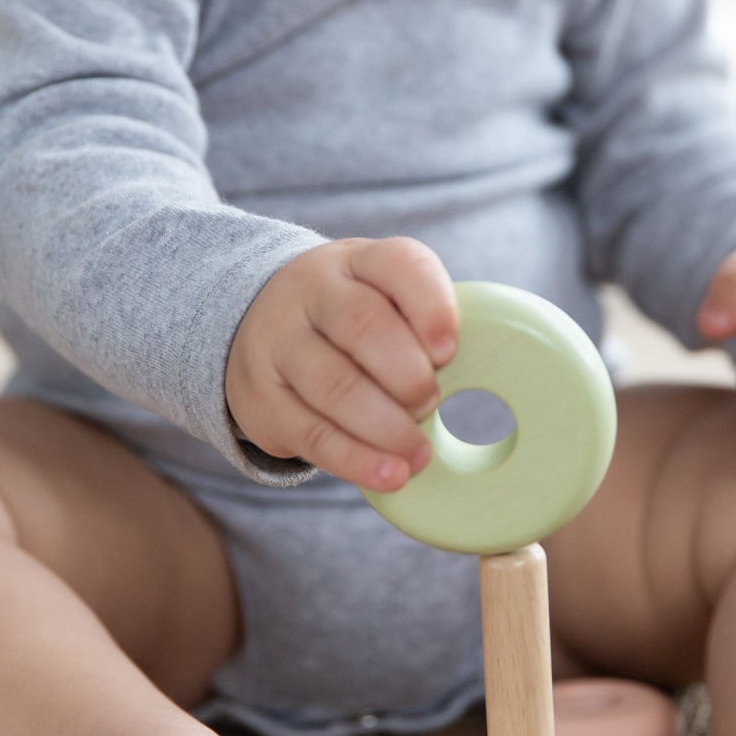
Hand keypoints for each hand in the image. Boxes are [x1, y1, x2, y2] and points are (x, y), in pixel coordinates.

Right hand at [225, 237, 457, 488]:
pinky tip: (389, 475)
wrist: (258, 323)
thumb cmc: (350, 317)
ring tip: (419, 453)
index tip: (450, 350)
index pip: (398, 265)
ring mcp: (279, 343)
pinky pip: (311, 433)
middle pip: (360, 325)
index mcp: (359, 261)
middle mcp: (312, 292)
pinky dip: (356, 459)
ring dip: (385, 426)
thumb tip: (478, 383)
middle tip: (431, 403)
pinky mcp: (262, 398)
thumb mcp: (384, 297)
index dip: (430, 306)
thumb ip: (424, 325)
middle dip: (406, 373)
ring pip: (334, 384)